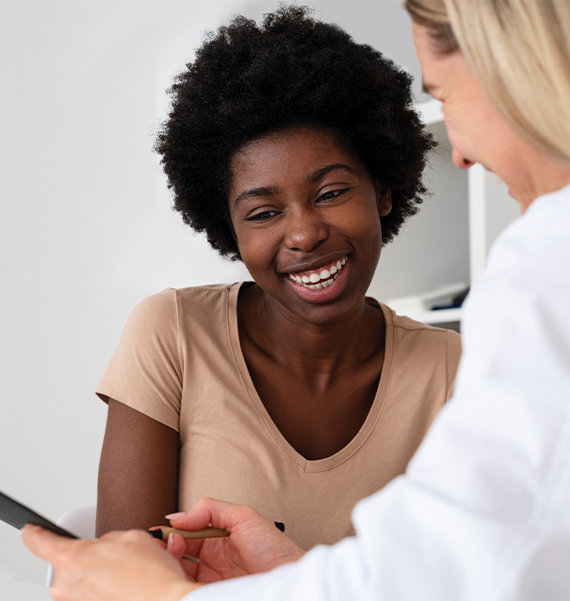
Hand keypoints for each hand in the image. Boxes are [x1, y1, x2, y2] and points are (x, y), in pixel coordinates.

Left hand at [22, 524, 199, 600]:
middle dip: (89, 558)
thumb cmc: (150, 578)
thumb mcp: (132, 537)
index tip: (32, 530)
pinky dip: (107, 591)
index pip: (39, 541)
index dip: (35, 532)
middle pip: (67, 564)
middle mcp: (67, 586)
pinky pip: (93, 596)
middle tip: (115, 556)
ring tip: (128, 574)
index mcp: (73, 558)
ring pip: (82, 582)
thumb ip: (109, 539)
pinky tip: (128, 587)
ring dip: (101, 576)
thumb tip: (106, 547)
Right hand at [165, 498, 304, 582]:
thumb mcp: (243, 516)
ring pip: (179, 570)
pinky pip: (188, 586)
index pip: (185, 532)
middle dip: (166, 548)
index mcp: (218, 536)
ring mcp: (211, 577)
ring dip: (169, 563)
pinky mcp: (211, 592)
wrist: (288, 577)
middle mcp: (212, 557)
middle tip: (162, 547)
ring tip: (167, 559)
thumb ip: (210, 509)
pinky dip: (178, 581)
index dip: (171, 532)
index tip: (160, 533)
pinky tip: (176, 574)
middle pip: (178, 552)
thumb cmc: (274, 548)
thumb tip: (178, 517)